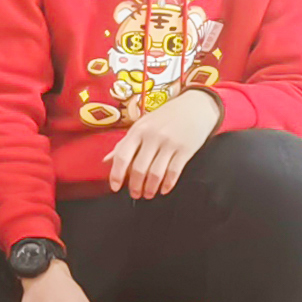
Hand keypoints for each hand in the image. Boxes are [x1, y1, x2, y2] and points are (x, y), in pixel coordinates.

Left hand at [104, 89, 220, 198]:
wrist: (195, 106)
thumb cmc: (165, 117)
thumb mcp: (142, 125)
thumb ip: (125, 143)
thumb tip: (106, 161)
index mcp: (137, 130)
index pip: (122, 155)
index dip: (116, 174)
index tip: (115, 187)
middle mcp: (152, 136)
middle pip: (138, 168)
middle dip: (135, 185)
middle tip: (135, 194)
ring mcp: (169, 143)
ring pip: (155, 172)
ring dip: (150, 187)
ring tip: (148, 194)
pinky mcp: (186, 149)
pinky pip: (174, 171)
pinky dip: (168, 184)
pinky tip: (164, 190)